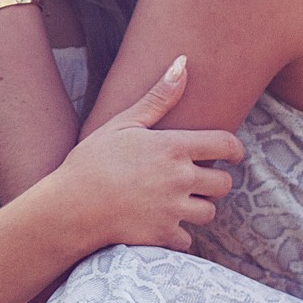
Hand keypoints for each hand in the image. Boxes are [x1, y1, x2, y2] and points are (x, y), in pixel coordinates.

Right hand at [50, 57, 245, 252]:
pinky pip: (187, 239)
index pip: (227, 145)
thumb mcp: (122, 124)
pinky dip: (177, 234)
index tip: (231, 155)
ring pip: (208, 212)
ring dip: (197, 208)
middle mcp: (180, 178)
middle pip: (223, 184)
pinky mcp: (163, 235)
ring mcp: (173, 209)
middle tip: (194, 181)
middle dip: (214, 183)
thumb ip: (158, 97)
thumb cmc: (91, 161)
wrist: (68, 207)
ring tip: (175, 203)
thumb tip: (183, 62)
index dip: (235, 150)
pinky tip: (159, 225)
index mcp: (174, 148)